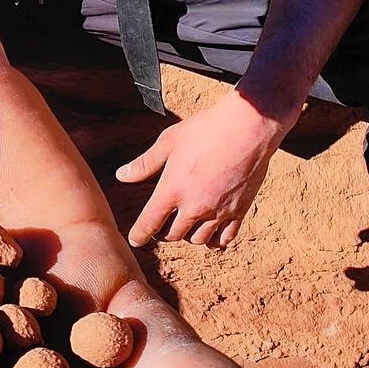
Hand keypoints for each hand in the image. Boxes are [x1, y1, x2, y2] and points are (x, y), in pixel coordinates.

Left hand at [117, 88, 285, 247]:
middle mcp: (194, 206)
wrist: (247, 128)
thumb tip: (121, 175)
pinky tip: (213, 233)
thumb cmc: (205, 129)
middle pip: (174, 235)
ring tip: (188, 226)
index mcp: (172, 190)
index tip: (136, 239)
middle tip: (164, 225)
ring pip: (199, 239)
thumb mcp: (169, 142)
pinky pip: (225, 238)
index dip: (139, 234)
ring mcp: (218, 211)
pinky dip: (217, 239)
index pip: (149, 223)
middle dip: (165, 233)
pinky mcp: (239, 210)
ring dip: (190, 235)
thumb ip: (145, 163)